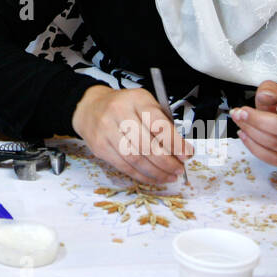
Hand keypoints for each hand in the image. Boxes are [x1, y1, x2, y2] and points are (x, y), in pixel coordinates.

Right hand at [72, 84, 191, 184]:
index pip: (158, 124)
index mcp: (136, 99)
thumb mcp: (145, 104)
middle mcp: (119, 112)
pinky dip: (142, 176)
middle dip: (167, 162)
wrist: (90, 107)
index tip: (186, 155)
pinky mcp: (99, 147)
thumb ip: (163, 124)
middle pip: (147, 145)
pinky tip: (154, 177)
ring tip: (170, 176)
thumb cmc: (124, 107)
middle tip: (179, 169)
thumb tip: (181, 151)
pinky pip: (124, 166)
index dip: (174, 143)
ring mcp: (106, 130)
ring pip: (135, 159)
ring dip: (156, 172)